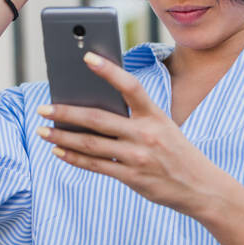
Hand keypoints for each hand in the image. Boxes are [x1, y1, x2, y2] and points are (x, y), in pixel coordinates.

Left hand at [34, 52, 225, 216]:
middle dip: (66, 112)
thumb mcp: (163, 127)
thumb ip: (134, 118)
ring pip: (90, 144)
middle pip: (97, 119)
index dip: (109, 70)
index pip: (130, 87)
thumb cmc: (176, 151)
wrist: (200, 187)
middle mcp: (146, 134)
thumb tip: (92, 111)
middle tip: (44, 108)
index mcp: (156, 115)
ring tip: (43, 131)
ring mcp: (137, 157)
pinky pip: (95, 166)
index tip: (87, 57)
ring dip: (62, 137)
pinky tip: (59, 151)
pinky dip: (73, 158)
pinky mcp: (131, 177)